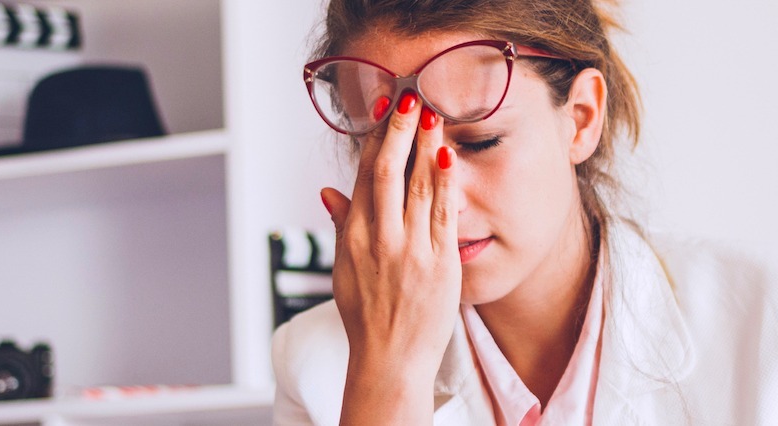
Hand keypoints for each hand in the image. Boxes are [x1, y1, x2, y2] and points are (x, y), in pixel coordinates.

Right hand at [321, 92, 458, 422]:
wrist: (390, 359)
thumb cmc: (368, 316)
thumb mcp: (345, 268)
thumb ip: (342, 223)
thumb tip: (329, 191)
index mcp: (353, 236)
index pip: (363, 176)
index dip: (375, 140)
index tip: (386, 112)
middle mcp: (378, 238)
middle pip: (387, 172)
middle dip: (399, 133)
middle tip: (409, 101)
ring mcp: (408, 249)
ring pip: (416, 186)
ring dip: (425, 146)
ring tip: (433, 115)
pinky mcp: (437, 262)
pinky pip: (443, 213)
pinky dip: (445, 182)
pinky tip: (448, 155)